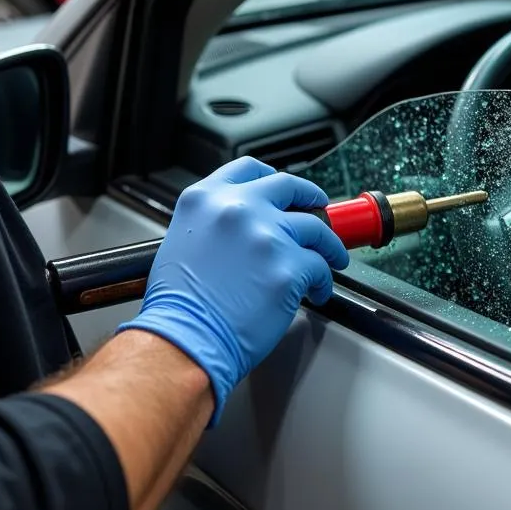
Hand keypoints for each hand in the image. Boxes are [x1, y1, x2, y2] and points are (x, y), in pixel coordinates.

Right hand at [115, 157, 350, 423]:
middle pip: (289, 187)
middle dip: (311, 198)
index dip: (272, 177)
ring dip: (328, 244)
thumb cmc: (179, 305)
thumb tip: (243, 226)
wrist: (184, 340)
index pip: (249, 169)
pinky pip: (321, 267)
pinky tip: (318, 290)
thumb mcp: (183, 242)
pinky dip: (324, 280)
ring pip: (316, 228)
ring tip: (331, 257)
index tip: (285, 189)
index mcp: (206, 200)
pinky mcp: (289, 268)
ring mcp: (267, 236)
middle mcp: (238, 209)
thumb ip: (215, 223)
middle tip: (319, 209)